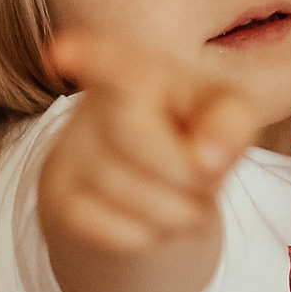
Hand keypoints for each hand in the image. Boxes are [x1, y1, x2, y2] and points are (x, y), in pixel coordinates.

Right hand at [39, 30, 259, 258]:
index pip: (107, 60)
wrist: (155, 185)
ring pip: (126, 192)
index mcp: (139, 68)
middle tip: (210, 181)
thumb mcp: (229, 115)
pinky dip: (152, 236)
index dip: (85, 55)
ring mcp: (69, 151)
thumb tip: (208, 158)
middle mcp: (95, 102)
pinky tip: (159, 222)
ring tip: (190, 202)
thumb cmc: (196, 134)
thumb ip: (232, 121)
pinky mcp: (58, 198)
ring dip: (179, 212)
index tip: (59, 55)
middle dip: (185, 171)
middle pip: (131, 135)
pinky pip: (113, 230)